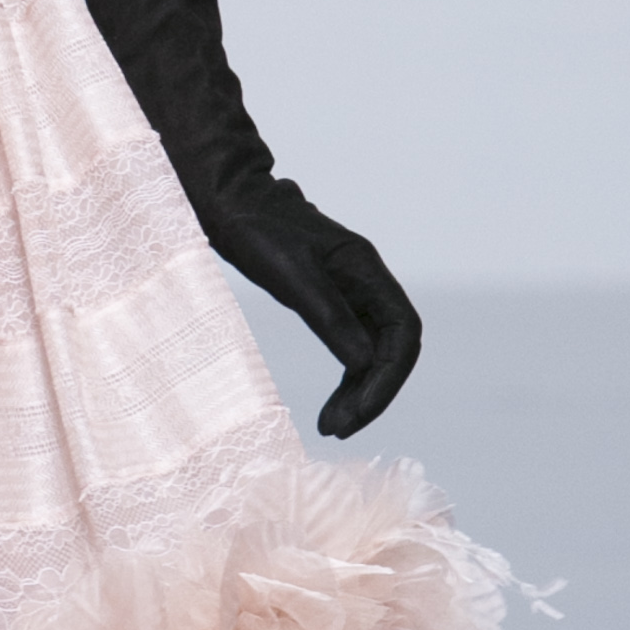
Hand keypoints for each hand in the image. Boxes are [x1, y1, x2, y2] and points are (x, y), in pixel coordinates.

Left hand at [211, 183, 422, 440]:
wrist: (226, 200)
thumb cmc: (254, 230)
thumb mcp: (291, 276)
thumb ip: (330, 316)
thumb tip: (365, 363)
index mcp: (364, 269)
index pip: (403, 333)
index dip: (388, 378)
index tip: (357, 415)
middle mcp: (366, 280)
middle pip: (394, 347)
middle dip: (374, 392)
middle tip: (338, 429)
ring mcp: (350, 291)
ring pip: (374, 351)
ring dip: (360, 392)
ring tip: (333, 426)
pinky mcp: (329, 300)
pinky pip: (353, 346)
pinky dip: (347, 378)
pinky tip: (333, 403)